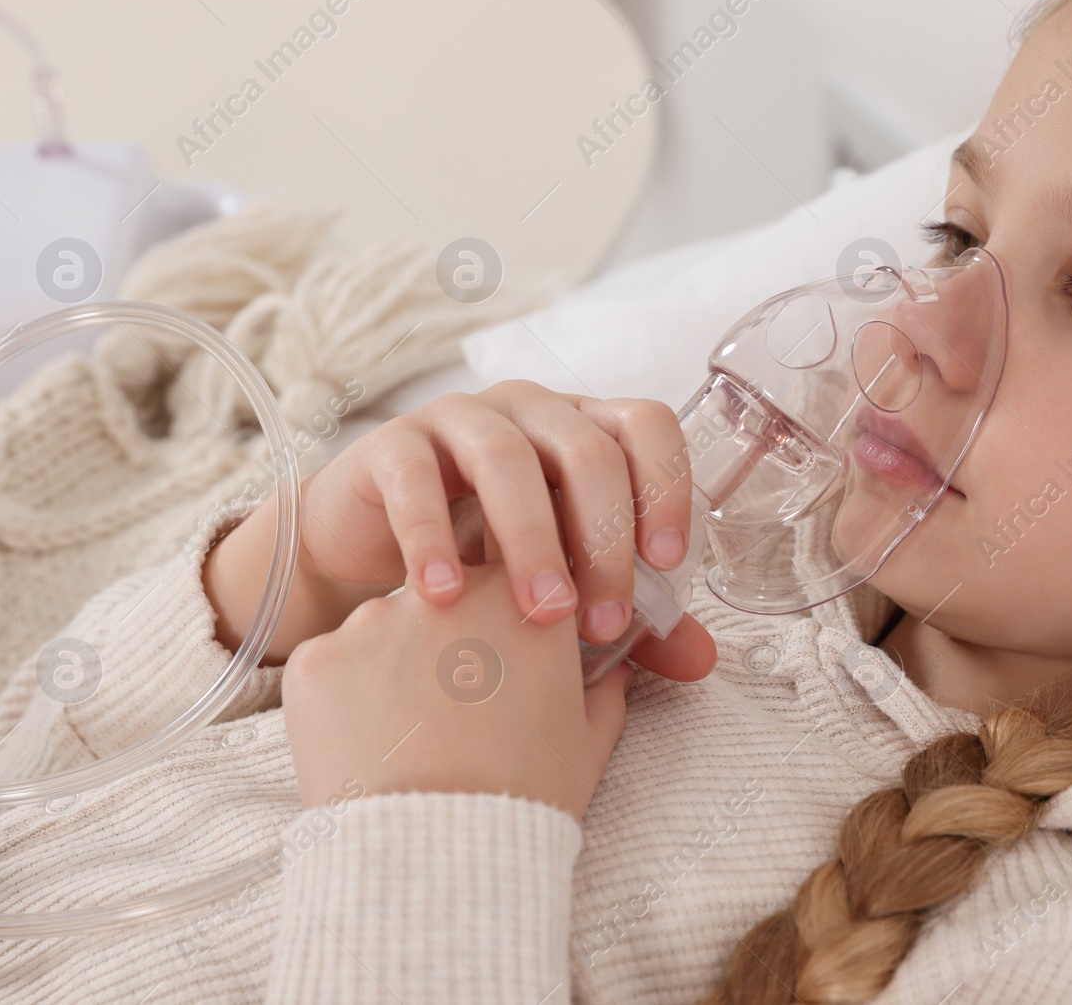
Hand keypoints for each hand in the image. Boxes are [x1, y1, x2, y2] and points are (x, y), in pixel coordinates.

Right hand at [203, 380, 716, 678]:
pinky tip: (444, 596)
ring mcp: (459, 419)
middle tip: (603, 622)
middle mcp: (530, 411)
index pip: (646, 424)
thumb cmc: (487, 560)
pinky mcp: (392, 444)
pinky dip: (431, 537)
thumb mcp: (564, 584)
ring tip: (542, 614)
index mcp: (585, 429)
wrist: (372, 545)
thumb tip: (699, 660)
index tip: (666, 562)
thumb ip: (632, 619)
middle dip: (604, 539)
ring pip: (507, 458)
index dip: (666, 483)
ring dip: (532, 540)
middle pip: (586, 448)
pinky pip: (415, 477)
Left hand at [281, 556, 630, 821]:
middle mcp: (449, 591)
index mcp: (523, 599)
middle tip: (458, 707)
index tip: (509, 657)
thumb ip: (604, 689)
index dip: (511, 619)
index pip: (517, 578)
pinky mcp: (318, 658)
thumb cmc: (523, 798)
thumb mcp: (587, 743)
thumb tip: (612, 670)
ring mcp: (374, 621)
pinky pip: (334, 665)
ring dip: (396, 665)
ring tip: (411, 734)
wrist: (434, 859)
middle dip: (452, 638)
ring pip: (386, 628)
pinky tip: (368, 742)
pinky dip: (346, 697)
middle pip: (448, 594)